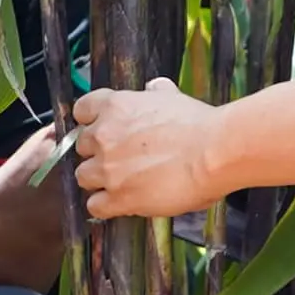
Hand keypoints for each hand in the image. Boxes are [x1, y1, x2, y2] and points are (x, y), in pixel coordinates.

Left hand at [69, 77, 237, 221]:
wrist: (213, 152)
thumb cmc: (199, 125)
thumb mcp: (173, 98)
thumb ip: (157, 93)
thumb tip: (154, 88)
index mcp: (115, 107)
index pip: (82, 111)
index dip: (90, 122)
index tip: (101, 130)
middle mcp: (104, 135)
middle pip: (81, 147)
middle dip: (97, 153)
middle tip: (118, 160)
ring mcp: (108, 168)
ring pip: (83, 177)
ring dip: (98, 181)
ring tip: (120, 183)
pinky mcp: (118, 197)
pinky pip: (95, 205)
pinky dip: (104, 206)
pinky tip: (120, 203)